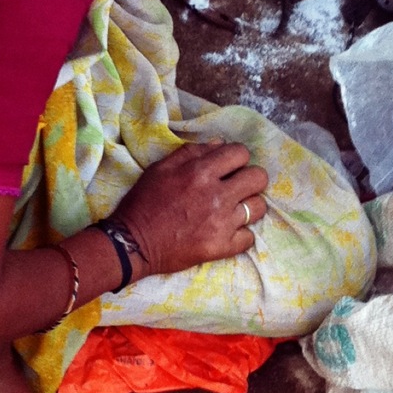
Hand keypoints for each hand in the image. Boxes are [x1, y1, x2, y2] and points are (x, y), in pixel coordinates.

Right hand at [111, 141, 268, 277]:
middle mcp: (217, 195)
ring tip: (234, 209)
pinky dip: (241, 234)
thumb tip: (219, 144)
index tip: (230, 165)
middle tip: (237, 185)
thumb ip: (191, 152)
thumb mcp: (161, 168)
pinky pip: (250, 237)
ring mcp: (222, 223)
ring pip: (259, 207)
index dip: (237, 157)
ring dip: (248, 205)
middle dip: (250, 178)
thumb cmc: (145, 201)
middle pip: (258, 178)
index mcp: (200, 172)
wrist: (134, 242)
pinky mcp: (222, 247)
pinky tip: (228, 230)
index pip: (241, 153)